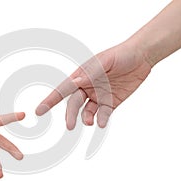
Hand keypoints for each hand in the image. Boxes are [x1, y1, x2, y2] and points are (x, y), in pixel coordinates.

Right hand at [36, 41, 150, 128]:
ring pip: (87, 111)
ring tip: (90, 123)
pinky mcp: (111, 102)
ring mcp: (99, 95)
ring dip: (86, 118)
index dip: (50, 100)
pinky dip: (101, 119)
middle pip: (74, 104)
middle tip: (70, 126)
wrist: (142, 57)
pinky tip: (101, 123)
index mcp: (81, 76)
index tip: (39, 111)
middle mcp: (87, 87)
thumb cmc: (120, 54)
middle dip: (70, 115)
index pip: (63, 89)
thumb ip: (90, 73)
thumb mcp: (105, 61)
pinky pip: (103, 113)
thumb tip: (74, 81)